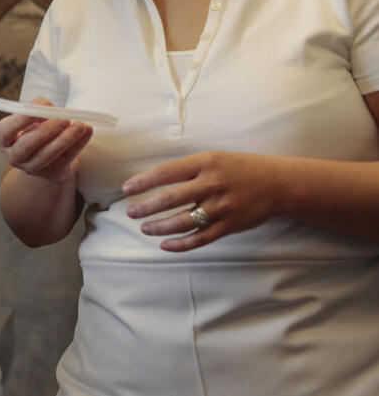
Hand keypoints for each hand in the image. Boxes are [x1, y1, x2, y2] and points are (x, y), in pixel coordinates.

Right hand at [0, 97, 93, 182]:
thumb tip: (47, 107)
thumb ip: (34, 111)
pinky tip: (87, 131)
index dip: (22, 119)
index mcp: (5, 140)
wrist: (43, 159)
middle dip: (47, 131)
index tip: (40, 107)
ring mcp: (32, 168)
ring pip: (48, 154)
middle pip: (28, 144)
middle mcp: (14, 156)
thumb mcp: (28, 121)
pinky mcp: (52, 174)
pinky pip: (66, 159)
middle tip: (63, 119)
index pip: (7, 130)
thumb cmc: (34, 132)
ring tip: (80, 125)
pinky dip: (78, 144)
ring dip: (66, 139)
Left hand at [122, 151, 285, 251]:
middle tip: (130, 213)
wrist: (278, 184)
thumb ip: (188, 168)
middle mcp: (211, 184)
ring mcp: (221, 207)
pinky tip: (165, 244)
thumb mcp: (213, 158)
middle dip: (146, 207)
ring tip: (144, 228)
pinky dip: (181, 244)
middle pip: (170, 198)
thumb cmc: (240, 168)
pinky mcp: (230, 226)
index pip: (166, 172)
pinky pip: (201, 238)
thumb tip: (153, 179)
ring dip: (159, 227)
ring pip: (183, 221)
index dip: (143, 181)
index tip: (126, 189)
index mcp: (205, 163)